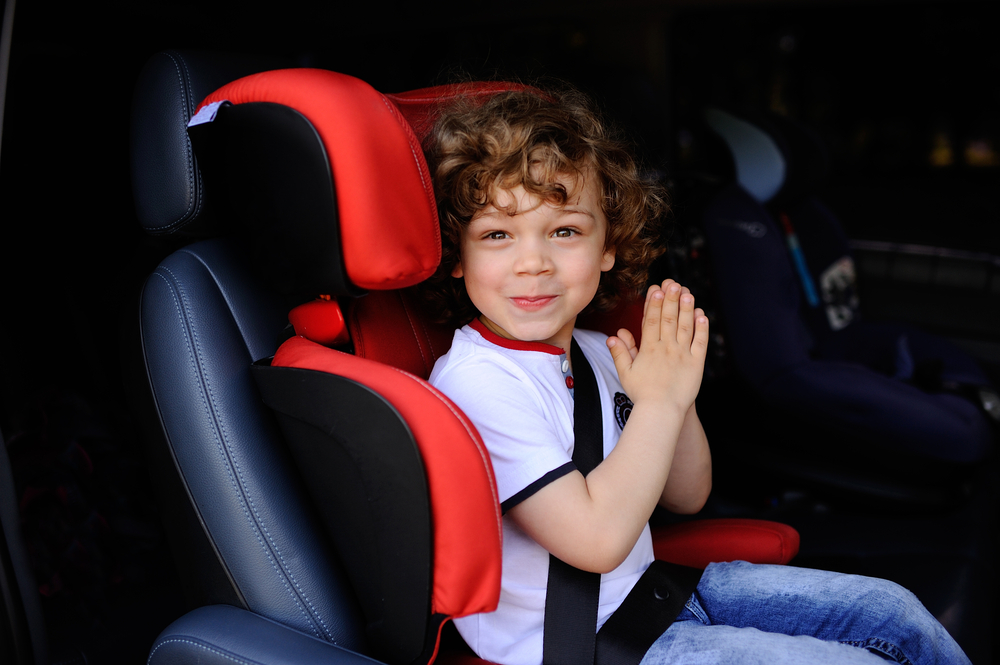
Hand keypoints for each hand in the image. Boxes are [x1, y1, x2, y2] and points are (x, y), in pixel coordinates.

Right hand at [606, 279, 708, 412]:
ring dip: (686, 308)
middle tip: (673, 283)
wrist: (661, 412)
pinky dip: (702, 328)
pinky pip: (700, 342)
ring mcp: (683, 355)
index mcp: (649, 349)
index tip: (656, 288)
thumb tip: (614, 335)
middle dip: (671, 299)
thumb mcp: (626, 373)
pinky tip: (702, 315)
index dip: (654, 303)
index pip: (651, 320)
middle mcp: (666, 348)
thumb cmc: (642, 394)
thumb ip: (620, 352)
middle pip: (668, 319)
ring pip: (685, 326)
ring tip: (687, 292)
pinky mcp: (696, 364)